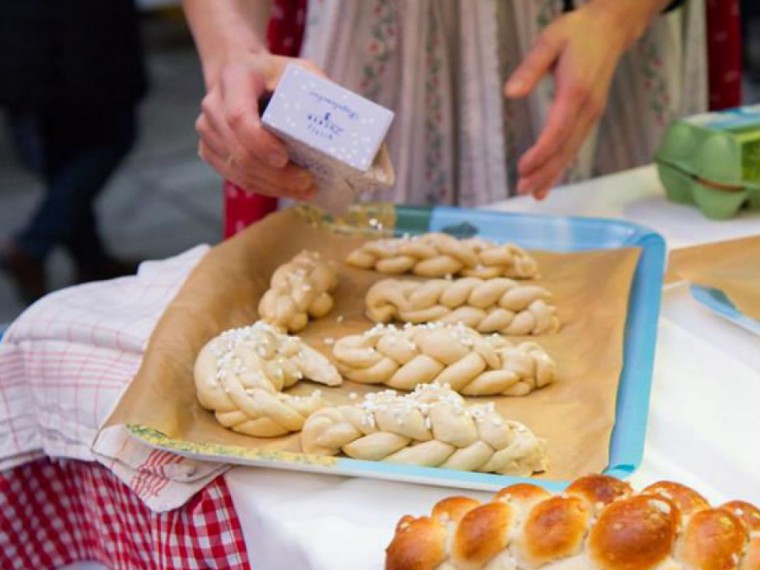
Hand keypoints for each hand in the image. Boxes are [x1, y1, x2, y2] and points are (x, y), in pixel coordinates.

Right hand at [196, 52, 324, 200]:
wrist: (242, 74)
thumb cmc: (274, 74)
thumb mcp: (299, 69)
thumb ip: (318, 87)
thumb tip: (346, 120)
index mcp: (234, 79)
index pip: (239, 117)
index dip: (260, 143)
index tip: (285, 158)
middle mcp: (213, 104)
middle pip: (240, 151)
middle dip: (275, 175)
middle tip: (307, 182)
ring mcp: (207, 129)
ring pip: (237, 170)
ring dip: (272, 186)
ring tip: (304, 191)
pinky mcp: (209, 149)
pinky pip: (234, 177)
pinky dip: (262, 187)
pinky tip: (286, 190)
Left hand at [505, 4, 633, 199]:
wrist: (611, 28)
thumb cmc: (578, 32)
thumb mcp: (549, 40)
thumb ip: (530, 67)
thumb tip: (511, 92)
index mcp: (576, 91)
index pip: (558, 131)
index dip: (541, 153)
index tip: (522, 168)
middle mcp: (587, 108)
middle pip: (565, 148)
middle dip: (545, 172)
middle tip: (523, 190)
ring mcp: (592, 114)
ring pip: (572, 151)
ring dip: (553, 174)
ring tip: (534, 193)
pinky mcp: (591, 116)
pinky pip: (575, 145)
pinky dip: (562, 165)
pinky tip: (549, 180)